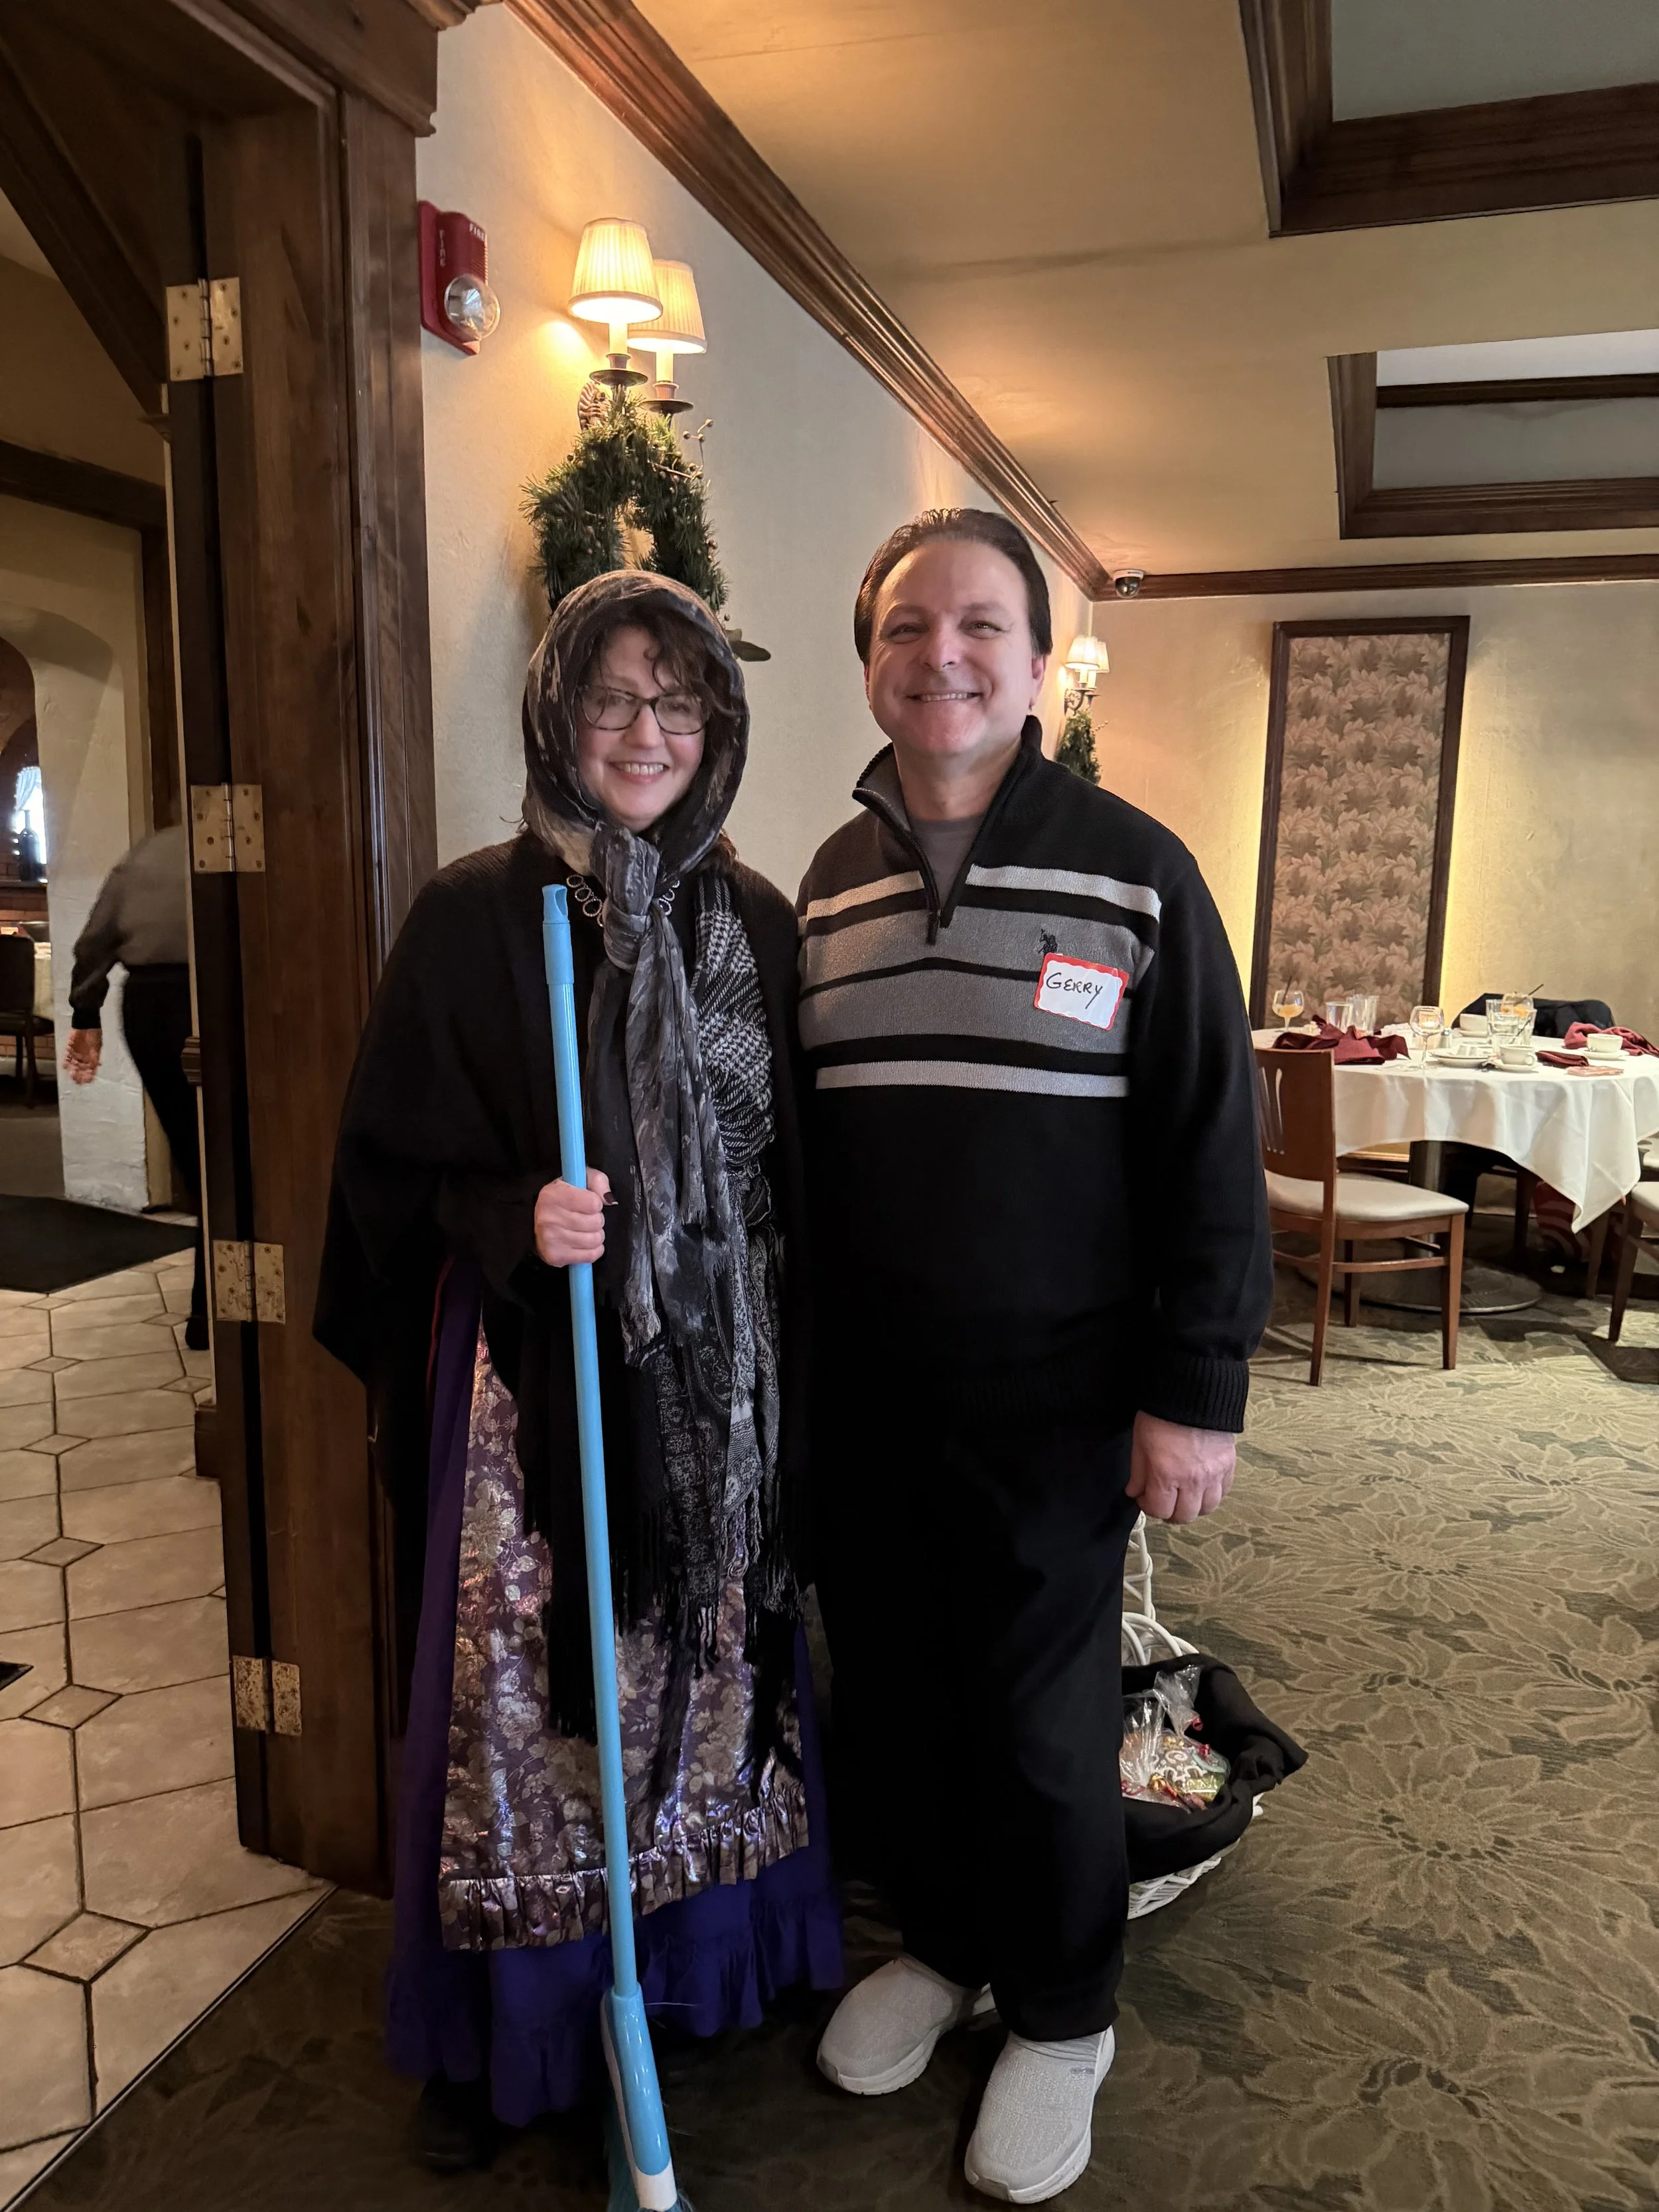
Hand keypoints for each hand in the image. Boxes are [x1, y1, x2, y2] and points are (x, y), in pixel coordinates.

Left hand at [63, 1029, 101, 1085]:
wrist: (86, 1025)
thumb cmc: (94, 1035)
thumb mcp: (97, 1047)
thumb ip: (95, 1057)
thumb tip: (97, 1066)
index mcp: (93, 1059)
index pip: (91, 1071)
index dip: (89, 1076)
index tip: (87, 1080)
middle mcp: (84, 1059)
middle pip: (81, 1071)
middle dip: (79, 1076)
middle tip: (77, 1080)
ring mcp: (76, 1055)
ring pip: (73, 1066)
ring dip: (72, 1071)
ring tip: (71, 1074)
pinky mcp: (69, 1051)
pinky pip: (66, 1059)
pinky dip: (65, 1063)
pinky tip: (64, 1067)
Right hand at [533, 1167, 609, 1266]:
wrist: (539, 1222)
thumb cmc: (563, 1200)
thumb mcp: (580, 1180)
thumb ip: (598, 1181)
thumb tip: (608, 1199)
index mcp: (552, 1195)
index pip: (594, 1203)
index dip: (596, 1203)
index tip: (588, 1203)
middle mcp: (548, 1217)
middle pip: (596, 1222)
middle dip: (596, 1220)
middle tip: (586, 1218)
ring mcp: (550, 1238)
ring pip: (595, 1240)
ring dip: (595, 1235)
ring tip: (585, 1230)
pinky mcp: (555, 1256)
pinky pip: (591, 1255)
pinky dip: (593, 1250)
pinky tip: (583, 1243)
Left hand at [1127, 1410, 1235, 1524]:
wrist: (1193, 1392)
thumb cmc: (1162, 1415)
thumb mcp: (1140, 1443)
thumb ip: (1138, 1473)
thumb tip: (1135, 1493)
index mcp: (1166, 1475)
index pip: (1159, 1510)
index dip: (1149, 1507)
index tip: (1145, 1497)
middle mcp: (1193, 1480)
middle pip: (1185, 1516)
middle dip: (1171, 1512)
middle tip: (1165, 1500)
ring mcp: (1214, 1475)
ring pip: (1207, 1509)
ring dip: (1194, 1506)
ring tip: (1184, 1495)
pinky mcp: (1229, 1466)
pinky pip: (1224, 1493)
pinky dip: (1212, 1495)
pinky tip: (1203, 1486)